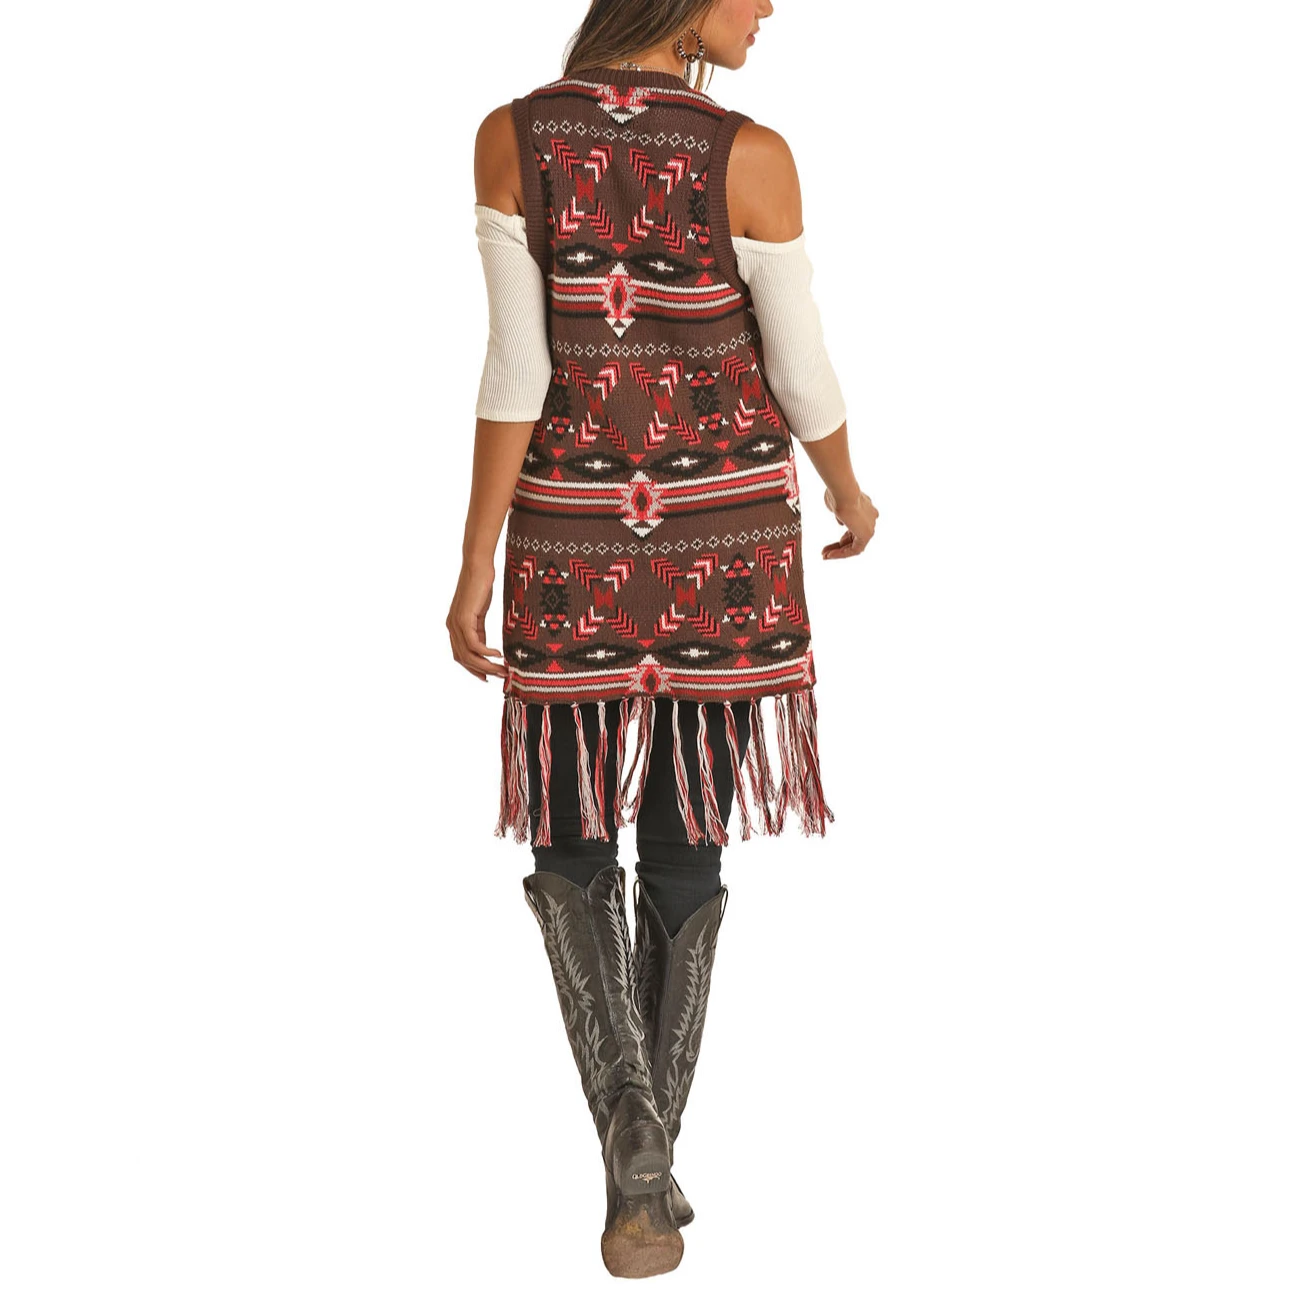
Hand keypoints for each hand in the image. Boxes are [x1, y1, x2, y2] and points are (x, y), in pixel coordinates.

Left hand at [446, 560, 506, 681]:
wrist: (477, 566)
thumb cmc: (481, 585)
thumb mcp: (480, 612)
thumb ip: (479, 630)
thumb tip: (488, 649)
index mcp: (454, 627)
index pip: (461, 656)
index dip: (474, 669)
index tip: (489, 677)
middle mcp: (452, 627)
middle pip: (464, 660)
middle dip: (482, 671)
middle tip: (500, 676)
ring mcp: (456, 624)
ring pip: (469, 655)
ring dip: (486, 665)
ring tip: (502, 670)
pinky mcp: (464, 619)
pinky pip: (474, 645)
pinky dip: (486, 653)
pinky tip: (498, 654)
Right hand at [822, 486, 877, 558]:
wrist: (843, 492)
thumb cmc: (838, 493)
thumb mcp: (836, 505)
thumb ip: (840, 515)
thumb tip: (841, 523)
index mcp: (865, 508)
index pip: (854, 528)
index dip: (842, 538)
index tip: (830, 543)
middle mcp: (870, 518)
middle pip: (853, 538)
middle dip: (838, 546)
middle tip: (825, 552)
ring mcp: (870, 526)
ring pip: (854, 545)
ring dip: (838, 552)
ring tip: (825, 556)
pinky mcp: (867, 535)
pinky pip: (854, 549)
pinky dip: (841, 554)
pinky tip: (829, 555)